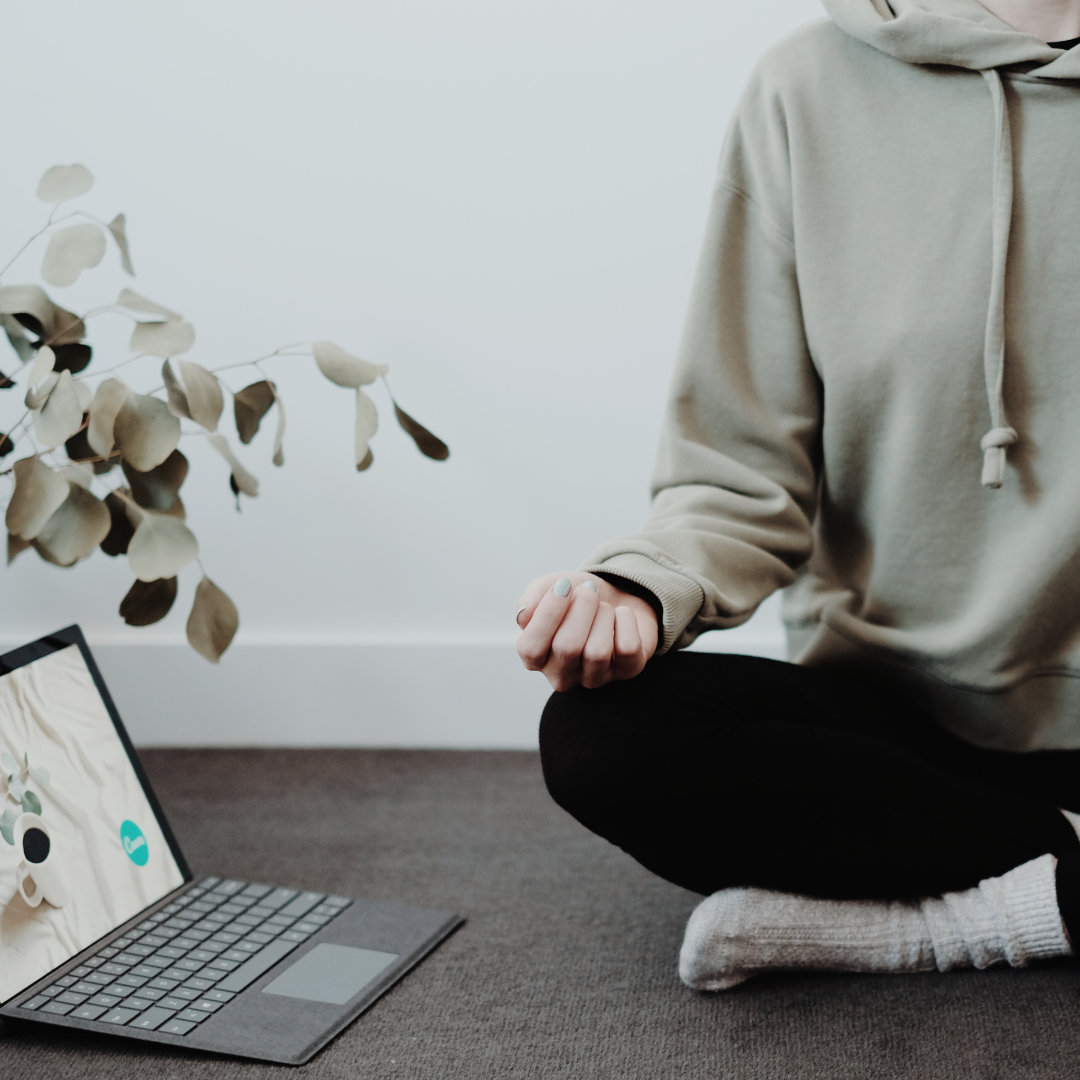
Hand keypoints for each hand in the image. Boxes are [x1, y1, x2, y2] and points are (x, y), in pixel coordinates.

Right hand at [515, 572, 658, 690]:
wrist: (615, 594)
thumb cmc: (575, 597)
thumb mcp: (549, 588)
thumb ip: (531, 599)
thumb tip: (524, 615)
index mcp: (535, 658)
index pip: (530, 648)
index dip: (547, 613)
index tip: (563, 585)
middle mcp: (562, 675)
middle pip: (567, 648)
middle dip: (581, 608)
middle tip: (588, 590)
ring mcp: (595, 677)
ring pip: (597, 652)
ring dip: (603, 615)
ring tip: (603, 606)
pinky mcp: (627, 671)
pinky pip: (628, 648)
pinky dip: (626, 621)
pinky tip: (621, 616)